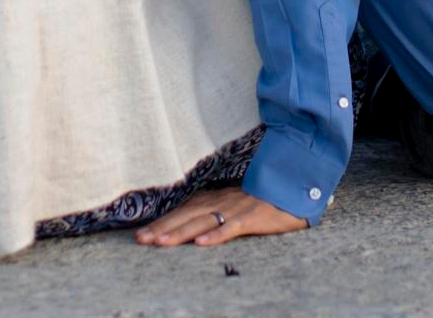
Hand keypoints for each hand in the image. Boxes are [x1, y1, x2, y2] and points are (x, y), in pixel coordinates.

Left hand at [134, 186, 308, 247]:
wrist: (291, 189)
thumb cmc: (260, 199)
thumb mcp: (231, 202)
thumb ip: (212, 209)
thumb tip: (188, 222)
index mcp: (214, 199)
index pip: (182, 211)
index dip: (162, 222)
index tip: (141, 233)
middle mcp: (220, 202)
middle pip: (186, 216)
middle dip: (162, 228)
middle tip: (141, 239)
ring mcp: (235, 209)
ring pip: (203, 221)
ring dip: (181, 232)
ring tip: (161, 243)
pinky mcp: (251, 218)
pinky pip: (232, 227)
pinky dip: (216, 235)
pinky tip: (201, 243)